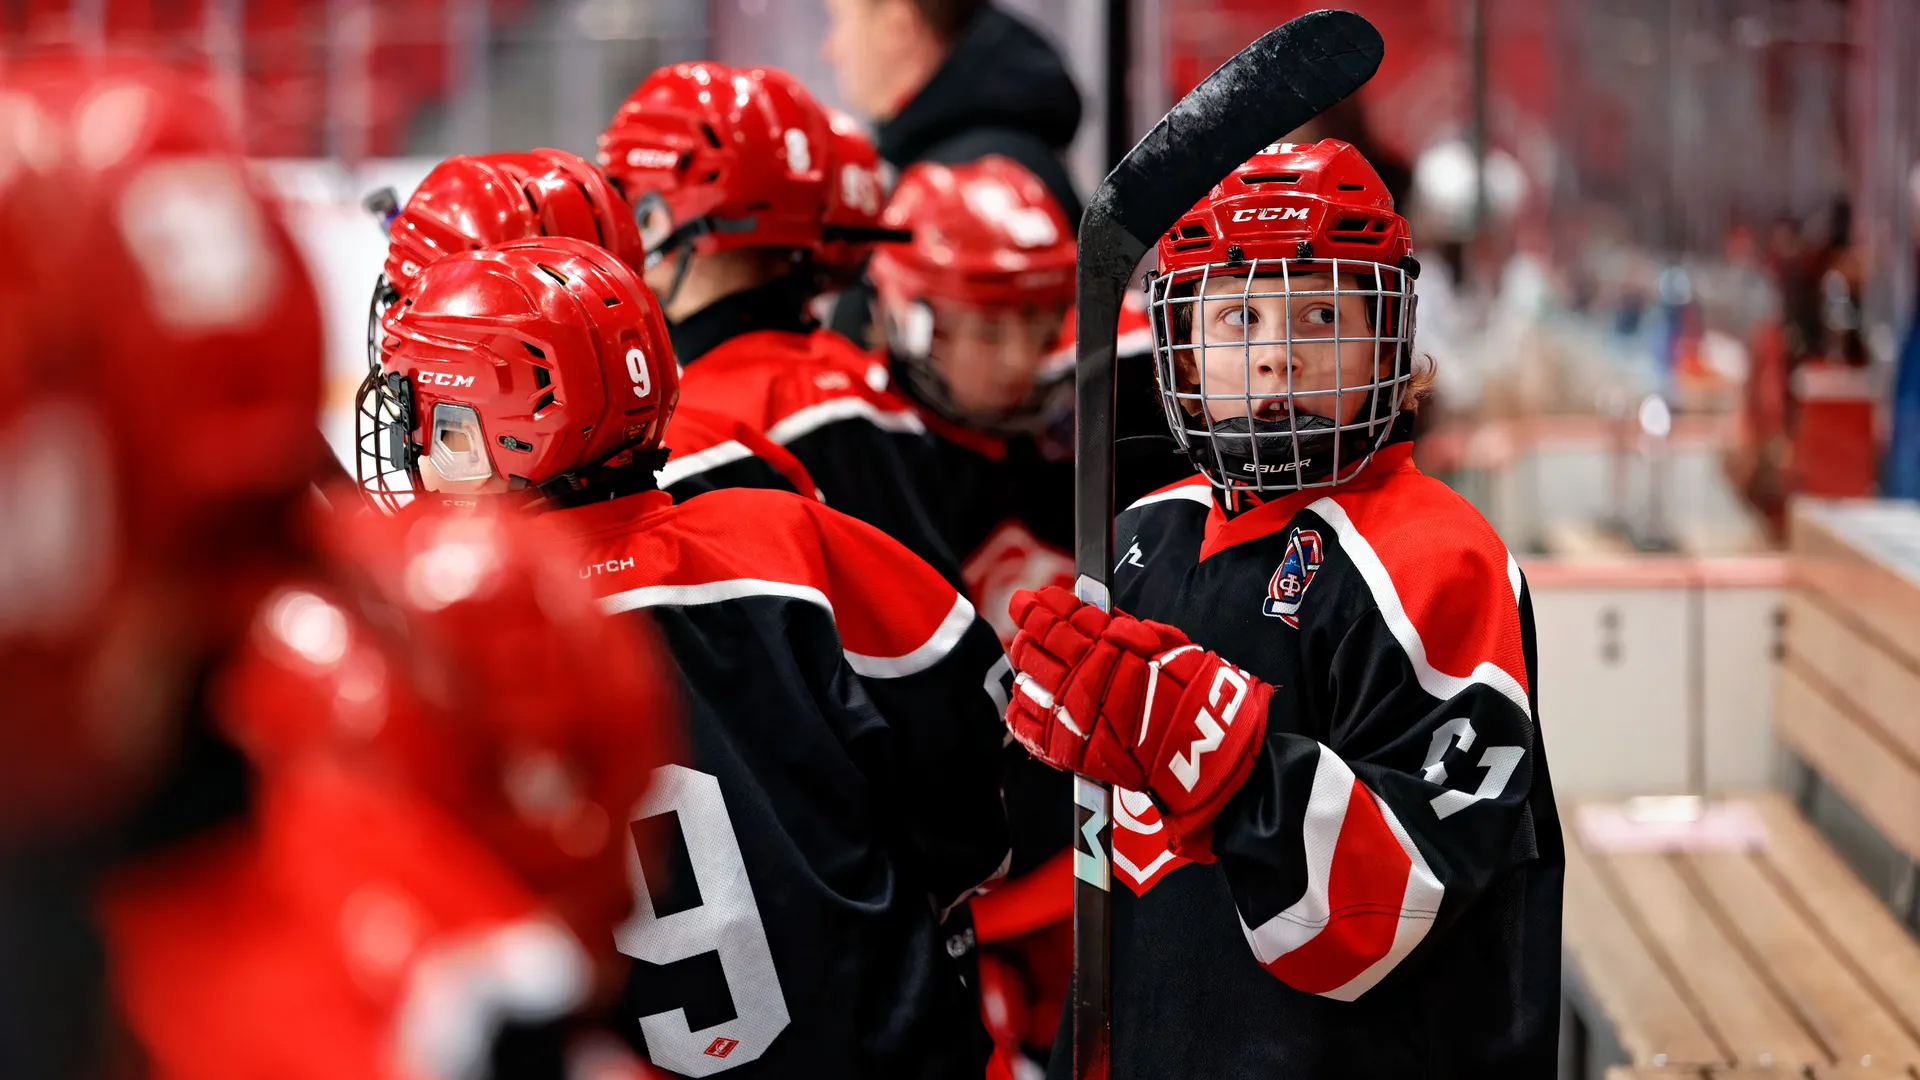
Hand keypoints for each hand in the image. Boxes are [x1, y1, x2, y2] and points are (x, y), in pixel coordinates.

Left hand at [1004, 586, 1270, 847]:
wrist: (1198, 745)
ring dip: (1028, 667)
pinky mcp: (1062, 747)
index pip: (1060, 619)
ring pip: (1025, 681)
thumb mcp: (1162, 643)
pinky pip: (1024, 723)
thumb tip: (1094, 614)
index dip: (1043, 606)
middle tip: (1029, 625)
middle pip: (1034, 646)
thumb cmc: (1188, 692)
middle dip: (1030, 632)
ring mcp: (1067, 713)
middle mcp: (1079, 677)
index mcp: (1103, 647)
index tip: (1032, 599)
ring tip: (1032, 659)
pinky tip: (1030, 698)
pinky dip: (1023, 708)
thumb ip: (1123, 628)